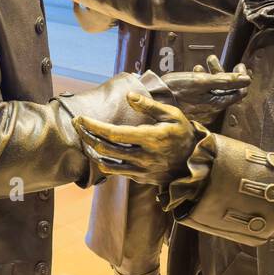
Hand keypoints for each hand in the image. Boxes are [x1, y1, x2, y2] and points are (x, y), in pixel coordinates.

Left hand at [74, 94, 198, 183]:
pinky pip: (116, 171)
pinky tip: (99, 150)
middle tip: (77, 124)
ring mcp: (141, 170)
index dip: (94, 127)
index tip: (81, 118)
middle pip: (105, 149)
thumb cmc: (182, 133)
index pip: (114, 134)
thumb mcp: (172, 115)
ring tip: (84, 137)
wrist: (195, 162)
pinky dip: (104, 161)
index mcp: (151, 139)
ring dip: (91, 150)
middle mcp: (144, 157)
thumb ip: (149, 106)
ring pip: (107, 164)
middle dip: (87, 136)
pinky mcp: (140, 178)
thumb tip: (129, 96)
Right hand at [161, 58, 249, 123]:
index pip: (240, 92)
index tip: (238, 65)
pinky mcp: (193, 109)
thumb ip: (225, 80)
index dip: (241, 77)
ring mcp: (202, 111)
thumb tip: (247, 79)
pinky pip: (204, 95)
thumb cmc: (174, 90)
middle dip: (222, 73)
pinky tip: (195, 73)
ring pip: (214, 91)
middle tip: (214, 60)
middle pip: (226, 90)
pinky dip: (203, 83)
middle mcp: (212, 111)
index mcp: (216, 104)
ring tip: (203, 64)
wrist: (153, 99)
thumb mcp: (201, 80)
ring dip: (211, 75)